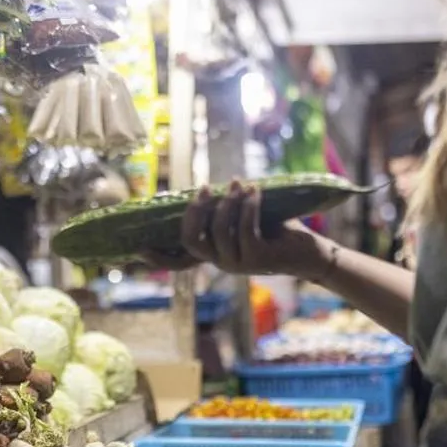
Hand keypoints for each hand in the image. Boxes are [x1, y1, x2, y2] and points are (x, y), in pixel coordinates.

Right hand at [146, 181, 335, 278]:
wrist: (308, 253)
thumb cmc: (275, 231)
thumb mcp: (243, 220)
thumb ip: (224, 212)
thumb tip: (206, 188)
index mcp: (213, 255)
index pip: (179, 262)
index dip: (158, 258)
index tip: (138, 247)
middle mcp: (220, 263)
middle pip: (191, 240)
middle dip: (195, 212)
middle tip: (204, 188)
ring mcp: (237, 264)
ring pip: (219, 230)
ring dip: (228, 203)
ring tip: (238, 183)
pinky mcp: (257, 258)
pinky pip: (245, 229)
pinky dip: (247, 206)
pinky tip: (254, 191)